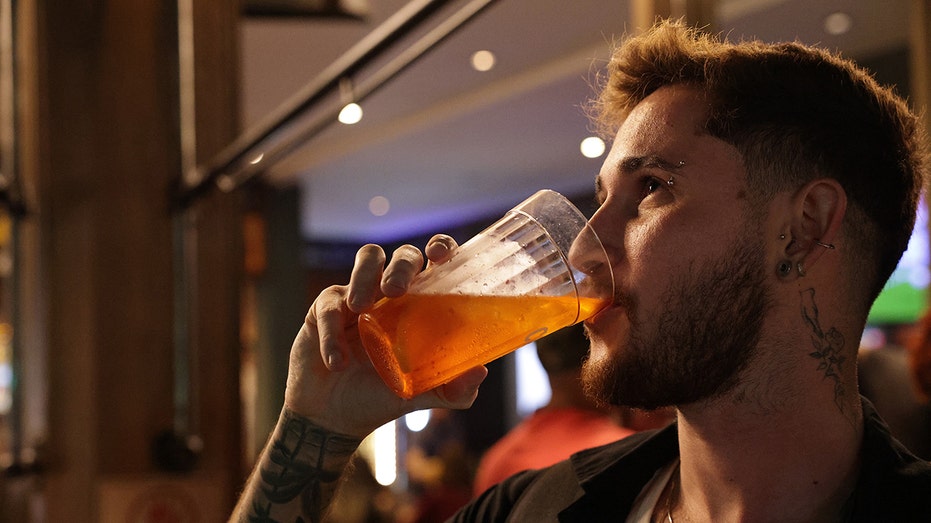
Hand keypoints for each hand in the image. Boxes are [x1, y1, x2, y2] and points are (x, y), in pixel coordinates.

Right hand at [283, 234, 487, 437]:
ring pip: (367, 259)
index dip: (441, 247)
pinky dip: (332, 333)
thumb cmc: (384, 395)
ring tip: (360, 308)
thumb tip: (480, 371)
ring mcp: (359, 296)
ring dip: (364, 277)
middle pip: (404, 254)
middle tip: (394, 291)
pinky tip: (337, 361)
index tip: (439, 255)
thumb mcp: (424, 394)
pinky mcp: (325, 309)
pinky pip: (329, 305)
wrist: (336, 417)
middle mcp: (393, 293)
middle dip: (402, 265)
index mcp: (423, 304)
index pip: (437, 262)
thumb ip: (455, 389)